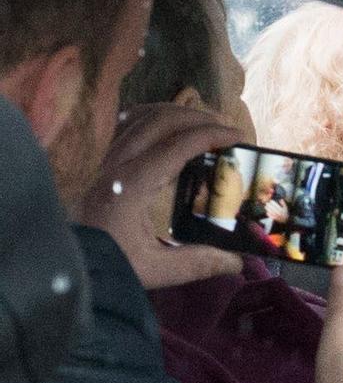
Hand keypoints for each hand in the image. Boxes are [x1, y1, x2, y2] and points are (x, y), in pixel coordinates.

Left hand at [83, 104, 242, 288]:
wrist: (65, 264)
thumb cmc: (106, 264)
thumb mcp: (155, 270)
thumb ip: (198, 263)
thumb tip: (238, 262)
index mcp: (131, 186)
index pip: (176, 145)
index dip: (210, 135)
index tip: (238, 136)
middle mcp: (117, 164)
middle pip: (161, 120)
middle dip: (200, 117)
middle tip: (228, 129)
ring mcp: (107, 159)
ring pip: (143, 116)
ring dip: (178, 113)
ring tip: (205, 123)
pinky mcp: (102, 162)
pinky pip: (127, 124)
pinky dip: (153, 116)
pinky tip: (169, 124)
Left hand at [264, 198, 288, 223]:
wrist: (285, 220)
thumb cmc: (285, 213)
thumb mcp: (285, 208)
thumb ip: (283, 203)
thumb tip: (281, 199)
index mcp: (281, 210)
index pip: (276, 205)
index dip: (273, 203)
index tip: (270, 201)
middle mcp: (279, 213)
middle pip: (273, 208)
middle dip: (269, 205)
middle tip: (267, 203)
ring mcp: (277, 216)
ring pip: (271, 212)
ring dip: (268, 209)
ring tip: (265, 206)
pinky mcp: (275, 219)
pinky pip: (271, 216)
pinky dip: (268, 214)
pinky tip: (267, 212)